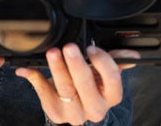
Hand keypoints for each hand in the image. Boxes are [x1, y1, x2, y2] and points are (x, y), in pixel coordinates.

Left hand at [16, 44, 138, 124]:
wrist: (80, 106)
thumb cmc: (95, 85)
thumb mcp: (107, 73)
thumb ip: (117, 60)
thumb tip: (132, 54)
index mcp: (113, 95)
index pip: (112, 79)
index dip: (102, 62)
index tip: (92, 48)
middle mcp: (96, 108)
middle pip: (85, 84)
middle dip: (76, 64)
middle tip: (69, 47)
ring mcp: (75, 113)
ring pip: (65, 89)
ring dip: (57, 69)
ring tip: (52, 53)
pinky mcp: (56, 113)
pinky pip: (44, 94)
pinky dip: (35, 79)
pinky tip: (28, 69)